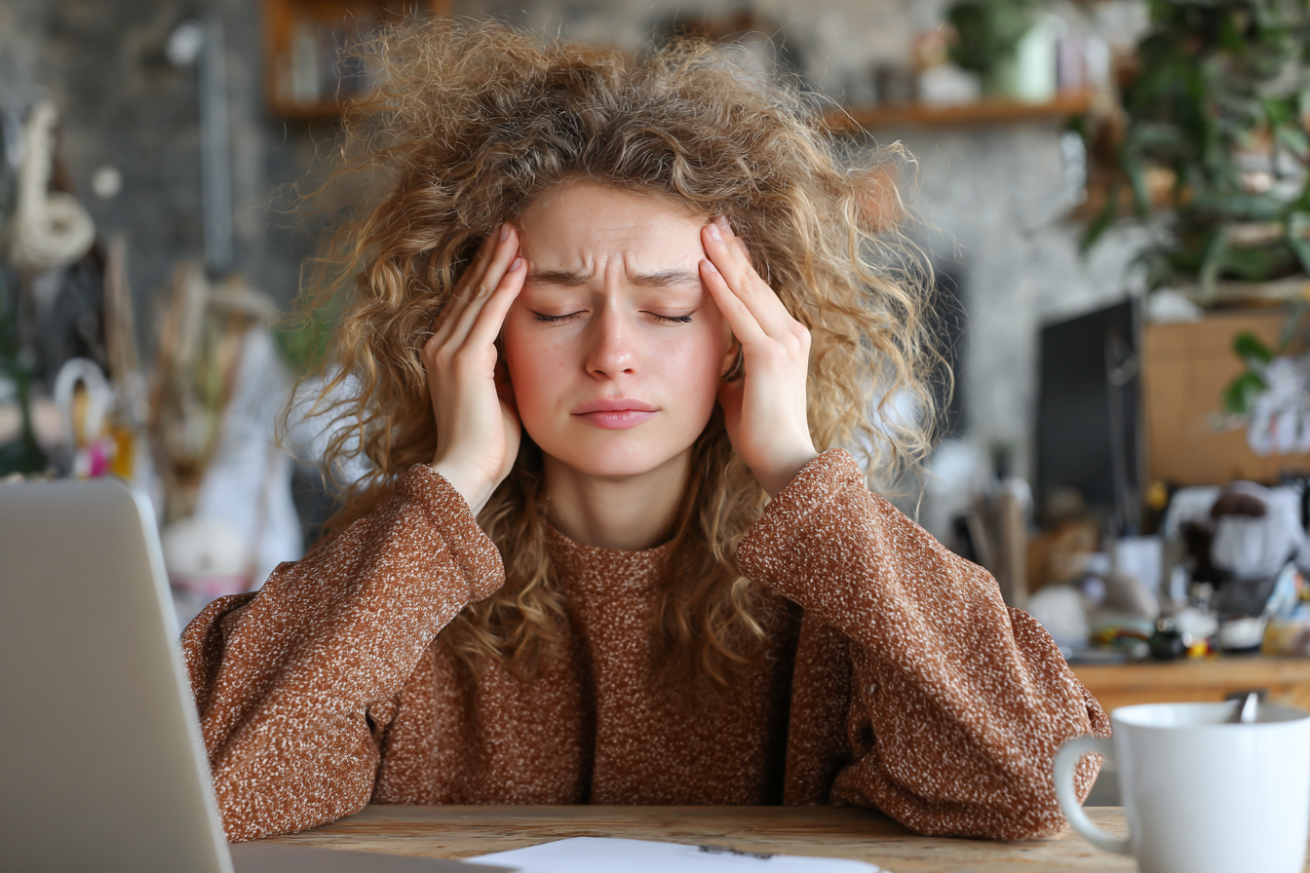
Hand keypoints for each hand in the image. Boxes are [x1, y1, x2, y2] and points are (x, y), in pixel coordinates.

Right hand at [423, 224, 525, 514]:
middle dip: (489, 257)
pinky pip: (488, 316)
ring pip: (478, 297)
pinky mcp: (465, 362)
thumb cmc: (488, 442)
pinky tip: (519, 267)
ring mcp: (448, 352)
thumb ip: (503, 367)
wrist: (467, 472)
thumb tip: (520, 349)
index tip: (503, 248)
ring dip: (497, 263)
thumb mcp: (499, 394)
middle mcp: (439, 347)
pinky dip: (504, 290)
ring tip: (514, 233)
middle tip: (508, 226)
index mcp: (444, 354)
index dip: (484, 274)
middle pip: (469, 292)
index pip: (467, 304)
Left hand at [700, 217, 818, 497]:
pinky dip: (719, 289)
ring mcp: (784, 342)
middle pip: (754, 281)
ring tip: (704, 229)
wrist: (784, 460)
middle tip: (711, 218)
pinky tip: (702, 268)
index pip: (758, 292)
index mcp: (787, 339)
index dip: (739, 263)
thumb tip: (712, 359)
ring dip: (724, 258)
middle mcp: (791, 333)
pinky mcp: (769, 355)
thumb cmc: (760, 432)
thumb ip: (731, 367)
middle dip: (731, 248)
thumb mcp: (741, 389)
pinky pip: (738, 314)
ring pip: (747, 290)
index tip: (721, 239)